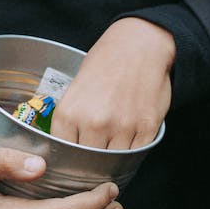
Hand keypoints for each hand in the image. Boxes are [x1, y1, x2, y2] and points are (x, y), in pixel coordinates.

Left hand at [49, 18, 173, 149]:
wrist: (139, 45)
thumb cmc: (105, 63)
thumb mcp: (74, 89)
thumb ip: (70, 120)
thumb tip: (66, 146)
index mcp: (70, 113)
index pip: (62, 154)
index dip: (67, 159)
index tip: (72, 160)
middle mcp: (94, 123)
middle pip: (87, 163)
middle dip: (89, 162)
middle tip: (93, 157)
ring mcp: (122, 127)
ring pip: (113, 162)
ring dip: (113, 158)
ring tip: (112, 145)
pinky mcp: (147, 128)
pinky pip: (136, 153)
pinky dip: (132, 150)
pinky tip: (128, 138)